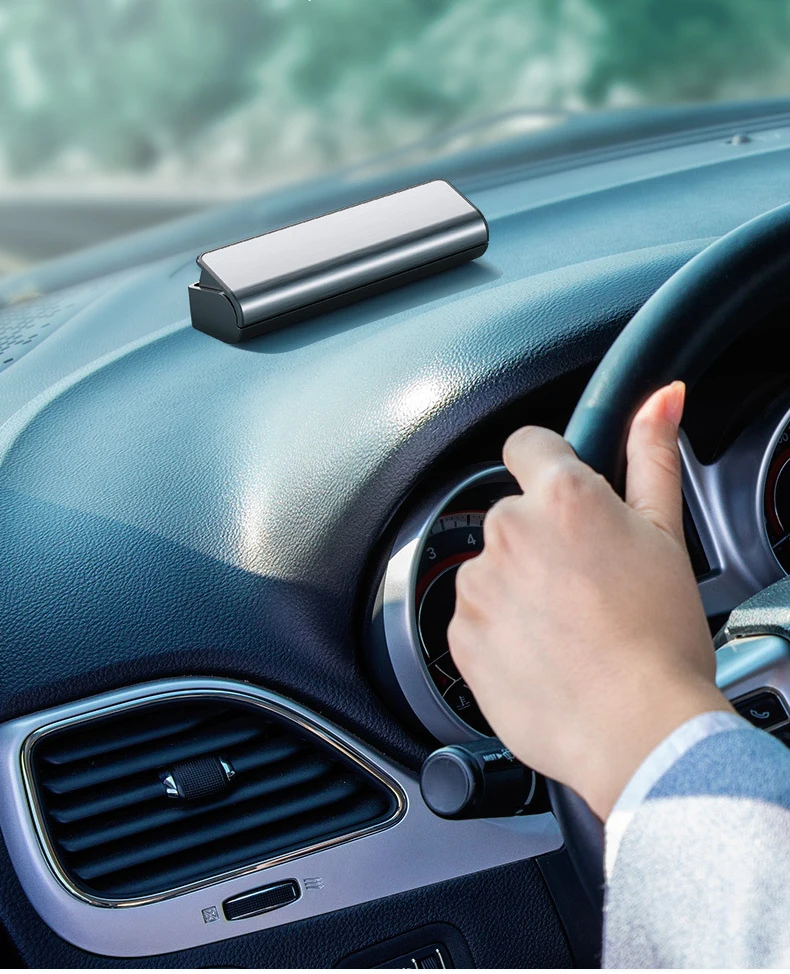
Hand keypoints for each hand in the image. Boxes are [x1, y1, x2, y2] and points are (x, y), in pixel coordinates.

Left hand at [447, 382, 732, 820]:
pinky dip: (500, 630)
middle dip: (540, 539)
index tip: (562, 494)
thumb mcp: (666, 535)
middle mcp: (508, 532)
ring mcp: (477, 585)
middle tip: (585, 583)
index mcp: (560, 497)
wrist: (637, 733)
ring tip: (567, 627)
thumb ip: (652, 456)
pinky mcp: (459, 635)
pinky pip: (475, 617)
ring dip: (518, 587)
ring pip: (492, 568)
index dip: (547, 464)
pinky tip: (543, 654)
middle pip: (512, 515)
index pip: (527, 444)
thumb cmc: (660, 640)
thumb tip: (661, 398)